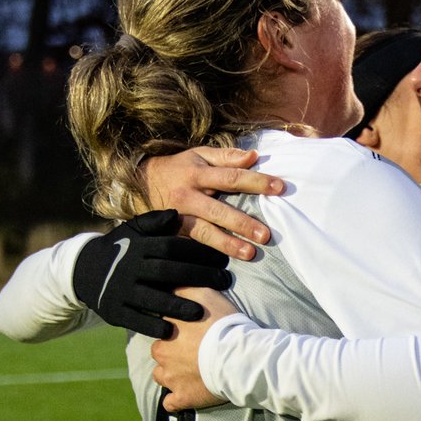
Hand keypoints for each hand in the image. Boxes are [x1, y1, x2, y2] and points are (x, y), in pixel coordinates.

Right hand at [72, 210, 231, 338]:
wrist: (83, 270)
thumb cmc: (122, 249)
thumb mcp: (133, 230)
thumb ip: (154, 222)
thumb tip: (176, 214)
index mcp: (137, 246)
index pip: (171, 246)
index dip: (198, 251)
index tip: (222, 258)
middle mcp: (128, 267)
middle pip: (167, 272)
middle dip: (198, 276)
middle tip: (225, 282)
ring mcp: (119, 290)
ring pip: (151, 298)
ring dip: (177, 306)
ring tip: (201, 312)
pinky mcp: (112, 311)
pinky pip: (134, 320)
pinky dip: (152, 325)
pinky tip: (171, 330)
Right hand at [141, 146, 285, 260]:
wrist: (140, 181)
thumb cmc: (179, 167)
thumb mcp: (199, 155)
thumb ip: (226, 156)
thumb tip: (255, 156)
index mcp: (198, 173)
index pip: (232, 177)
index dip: (256, 182)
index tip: (280, 188)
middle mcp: (188, 196)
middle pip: (218, 210)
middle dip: (242, 223)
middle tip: (265, 235)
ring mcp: (179, 216)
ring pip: (205, 232)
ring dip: (228, 244)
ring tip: (250, 253)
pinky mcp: (173, 232)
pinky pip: (192, 244)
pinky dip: (209, 254)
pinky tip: (224, 265)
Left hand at [151, 287, 237, 410]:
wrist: (239, 356)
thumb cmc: (223, 324)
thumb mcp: (202, 293)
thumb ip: (181, 288)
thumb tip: (169, 285)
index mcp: (165, 330)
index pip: (162, 327)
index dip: (177, 328)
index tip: (192, 330)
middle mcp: (162, 354)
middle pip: (161, 352)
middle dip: (172, 352)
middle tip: (194, 350)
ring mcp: (171, 379)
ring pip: (162, 376)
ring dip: (172, 374)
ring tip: (192, 371)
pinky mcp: (183, 398)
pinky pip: (171, 402)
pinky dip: (177, 399)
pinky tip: (186, 393)